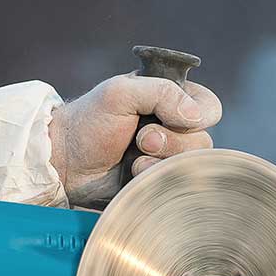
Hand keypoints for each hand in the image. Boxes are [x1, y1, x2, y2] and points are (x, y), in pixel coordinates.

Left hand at [49, 72, 221, 207]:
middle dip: (171, 142)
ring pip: (193, 165)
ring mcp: (169, 157)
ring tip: (133, 159)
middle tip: (140, 140)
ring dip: (161, 162)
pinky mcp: (162, 180)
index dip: (197, 116)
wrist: (64, 163)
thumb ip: (161, 92)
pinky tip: (133, 174)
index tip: (165, 117)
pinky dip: (156, 179)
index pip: (210, 108)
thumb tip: (195, 115)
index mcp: (171, 99)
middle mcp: (176, 128)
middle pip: (204, 141)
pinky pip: (178, 184)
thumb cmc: (88, 122)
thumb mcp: (120, 93)